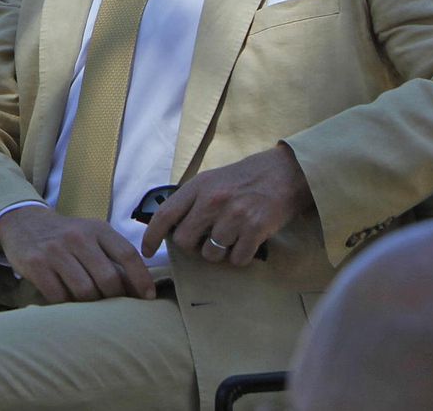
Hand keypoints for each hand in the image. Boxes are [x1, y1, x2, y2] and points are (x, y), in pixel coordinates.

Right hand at [0, 205, 154, 302]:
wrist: (23, 223)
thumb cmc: (66, 236)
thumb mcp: (91, 236)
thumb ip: (113, 258)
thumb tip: (139, 291)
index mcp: (97, 229)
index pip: (127, 254)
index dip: (141, 279)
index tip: (147, 298)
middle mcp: (77, 237)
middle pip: (108, 278)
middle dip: (114, 298)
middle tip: (114, 309)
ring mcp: (55, 251)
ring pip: (85, 291)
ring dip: (91, 306)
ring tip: (92, 310)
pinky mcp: (36, 265)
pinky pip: (59, 296)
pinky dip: (67, 307)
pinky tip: (69, 306)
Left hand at [141, 143, 312, 266]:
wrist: (286, 172)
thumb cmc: (245, 179)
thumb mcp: (212, 180)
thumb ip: (192, 201)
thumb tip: (171, 228)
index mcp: (198, 186)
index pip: (164, 214)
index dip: (151, 236)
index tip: (146, 251)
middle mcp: (213, 200)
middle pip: (184, 241)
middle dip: (192, 247)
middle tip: (207, 241)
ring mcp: (235, 215)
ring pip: (210, 254)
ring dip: (219, 253)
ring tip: (231, 239)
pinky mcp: (256, 228)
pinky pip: (237, 259)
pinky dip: (241, 257)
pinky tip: (247, 243)